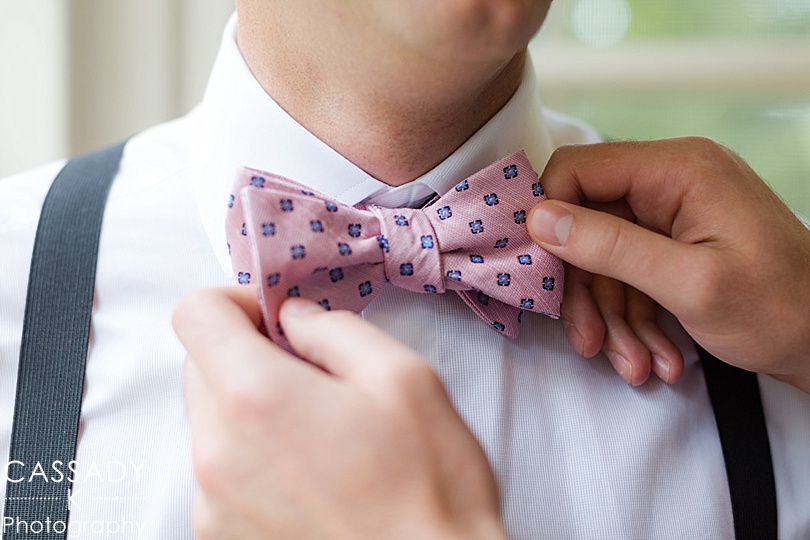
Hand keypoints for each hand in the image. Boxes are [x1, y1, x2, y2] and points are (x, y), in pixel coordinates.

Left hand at [172, 286, 505, 539]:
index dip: (234, 301)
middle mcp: (218, 453)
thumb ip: (334, 329)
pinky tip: (311, 475)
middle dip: (248, 356)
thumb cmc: (428, 492)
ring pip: (210, 421)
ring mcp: (214, 504)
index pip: (195, 315)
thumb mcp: (403, 377)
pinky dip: (253, 457)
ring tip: (320, 435)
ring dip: (251, 410)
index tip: (272, 317)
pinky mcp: (222, 537)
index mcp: (257, 398)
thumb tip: (295, 320)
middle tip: (311, 375)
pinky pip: (220, 471)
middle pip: (199, 367)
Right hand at [529, 137, 809, 391]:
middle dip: (586, 289)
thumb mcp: (690, 283)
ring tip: (634, 365)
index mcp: (677, 170)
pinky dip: (635, 319)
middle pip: (587, 223)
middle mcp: (671, 182)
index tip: (539, 271)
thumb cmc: (779, 308)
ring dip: (612, 317)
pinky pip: (630, 275)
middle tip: (588, 340)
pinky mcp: (675, 245)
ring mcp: (673, 214)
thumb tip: (541, 219)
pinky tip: (654, 358)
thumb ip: (611, 247)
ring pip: (605, 259)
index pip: (579, 170)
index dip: (548, 216)